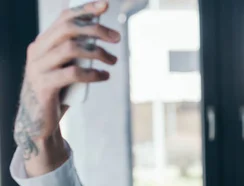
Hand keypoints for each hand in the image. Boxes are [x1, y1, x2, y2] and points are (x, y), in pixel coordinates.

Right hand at [13, 0, 120, 175]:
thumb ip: (77, 52)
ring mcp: (38, 69)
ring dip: (98, 52)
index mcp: (42, 43)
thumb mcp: (67, 67)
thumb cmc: (58, 91)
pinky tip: (104, 76)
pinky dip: (93, 73)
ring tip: (113, 61)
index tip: (105, 6)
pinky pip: (72, 73)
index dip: (85, 9)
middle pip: (69, 29)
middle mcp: (37, 52)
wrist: (39, 122)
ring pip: (71, 48)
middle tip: (117, 38)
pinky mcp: (44, 87)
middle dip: (96, 30)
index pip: (64, 18)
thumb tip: (105, 35)